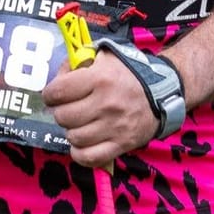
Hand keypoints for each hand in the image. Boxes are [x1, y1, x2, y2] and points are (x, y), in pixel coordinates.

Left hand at [43, 48, 159, 168]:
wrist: (162, 92)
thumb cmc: (128, 73)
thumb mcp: (104, 56)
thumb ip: (78, 61)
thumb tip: (58, 76)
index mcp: (100, 79)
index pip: (58, 91)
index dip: (50, 94)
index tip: (54, 95)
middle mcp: (107, 104)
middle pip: (63, 117)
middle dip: (61, 112)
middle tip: (69, 109)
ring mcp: (115, 127)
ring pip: (74, 138)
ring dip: (72, 131)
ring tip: (79, 123)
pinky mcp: (122, 144)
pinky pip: (89, 157)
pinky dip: (80, 153)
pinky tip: (82, 143)